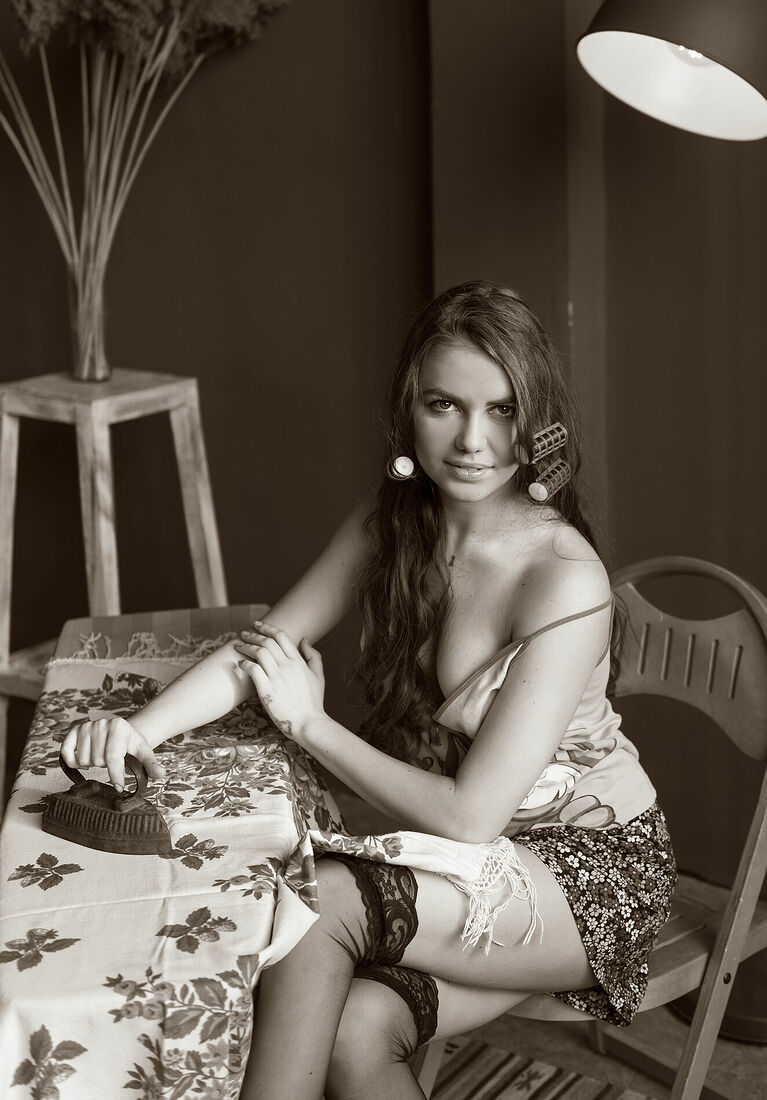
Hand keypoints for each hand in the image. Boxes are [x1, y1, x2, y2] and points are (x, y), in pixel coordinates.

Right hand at [60, 716, 164, 790]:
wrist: (122, 733)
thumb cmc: (132, 745)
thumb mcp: (144, 753)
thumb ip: (151, 765)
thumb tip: (160, 774)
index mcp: (119, 727)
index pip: (113, 757)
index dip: (116, 775)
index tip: (119, 787)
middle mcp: (101, 724)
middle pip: (97, 761)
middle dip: (105, 767)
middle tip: (111, 761)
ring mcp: (86, 726)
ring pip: (82, 760)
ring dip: (91, 765)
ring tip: (100, 757)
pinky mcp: (73, 731)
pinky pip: (66, 753)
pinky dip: (72, 761)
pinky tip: (83, 760)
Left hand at [233, 620, 324, 741]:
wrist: (308, 722)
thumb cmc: (313, 701)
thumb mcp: (319, 675)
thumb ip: (313, 656)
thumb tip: (304, 640)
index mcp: (298, 661)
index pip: (281, 636)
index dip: (267, 627)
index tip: (257, 625)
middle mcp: (287, 666)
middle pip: (267, 642)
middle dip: (253, 635)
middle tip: (243, 634)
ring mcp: (276, 677)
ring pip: (259, 652)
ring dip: (246, 646)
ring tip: (238, 646)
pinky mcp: (266, 689)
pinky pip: (253, 670)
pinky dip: (244, 664)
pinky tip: (240, 664)